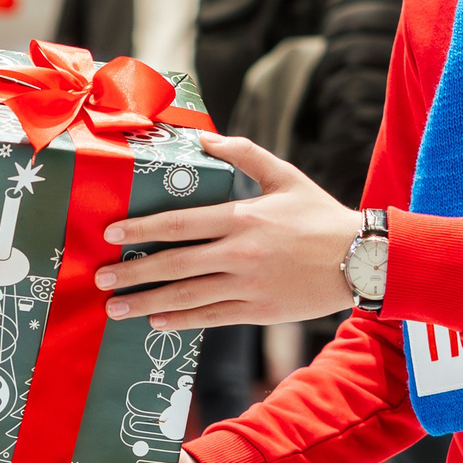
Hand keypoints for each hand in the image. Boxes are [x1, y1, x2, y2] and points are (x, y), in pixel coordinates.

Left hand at [96, 133, 364, 329]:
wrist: (362, 259)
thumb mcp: (285, 175)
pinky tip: (156, 322)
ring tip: (116, 309)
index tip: (111, 234)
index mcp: (242, 217)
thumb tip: (203, 140)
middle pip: (174, 264)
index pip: (179, 223)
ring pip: (187, 297)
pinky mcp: (259, 311)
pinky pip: (211, 317)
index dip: (141, 228)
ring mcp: (248, 285)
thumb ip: (244, 155)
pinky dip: (181, 321)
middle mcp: (240, 253)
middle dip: (133, 272)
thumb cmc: (319, 215)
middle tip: (100, 278)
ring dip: (147, 303)